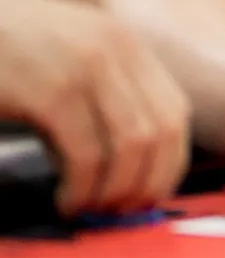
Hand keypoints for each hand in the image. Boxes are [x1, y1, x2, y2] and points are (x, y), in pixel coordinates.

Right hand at [0, 0, 190, 215]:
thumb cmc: (12, 50)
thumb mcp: (71, 66)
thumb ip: (103, 104)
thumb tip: (123, 172)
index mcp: (128, 44)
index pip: (176, 112)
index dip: (169, 165)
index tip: (146, 198)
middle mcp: (117, 49)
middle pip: (162, 132)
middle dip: (146, 184)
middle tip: (118, 213)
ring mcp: (87, 67)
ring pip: (131, 146)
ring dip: (113, 191)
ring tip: (86, 207)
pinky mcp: (53, 92)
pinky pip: (87, 155)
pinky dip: (82, 189)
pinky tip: (66, 200)